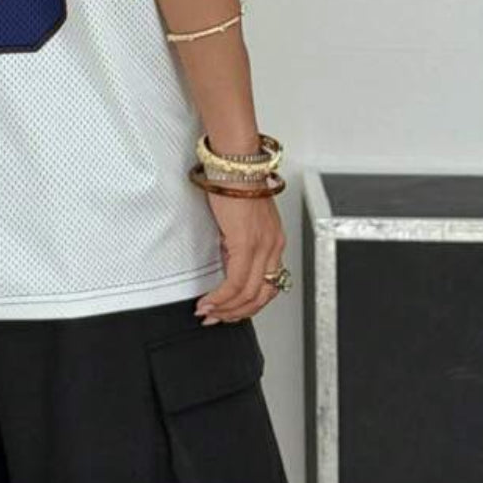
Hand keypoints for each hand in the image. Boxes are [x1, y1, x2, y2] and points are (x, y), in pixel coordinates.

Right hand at [195, 191, 286, 323]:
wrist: (234, 164)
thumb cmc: (236, 182)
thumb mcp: (242, 218)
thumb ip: (240, 240)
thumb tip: (227, 258)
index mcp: (274, 241)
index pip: (268, 285)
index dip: (248, 304)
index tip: (229, 309)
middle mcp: (273, 246)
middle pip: (260, 296)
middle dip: (236, 313)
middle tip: (217, 318)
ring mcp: (262, 247)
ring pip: (249, 294)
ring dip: (226, 309)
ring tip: (208, 312)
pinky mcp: (246, 244)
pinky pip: (235, 282)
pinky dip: (220, 297)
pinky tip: (208, 300)